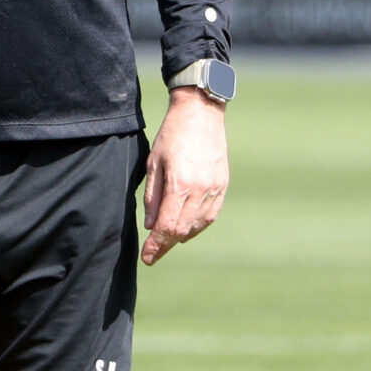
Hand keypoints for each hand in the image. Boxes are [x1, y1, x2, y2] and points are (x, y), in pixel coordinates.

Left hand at [142, 88, 228, 265]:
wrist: (201, 112)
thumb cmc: (172, 134)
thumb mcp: (154, 163)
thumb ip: (152, 196)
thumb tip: (150, 226)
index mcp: (180, 183)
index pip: (166, 226)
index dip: (156, 245)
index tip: (147, 258)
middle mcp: (200, 189)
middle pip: (182, 230)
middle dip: (166, 245)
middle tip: (154, 253)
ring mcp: (214, 188)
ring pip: (198, 225)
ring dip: (181, 236)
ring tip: (167, 240)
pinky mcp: (223, 184)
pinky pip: (210, 215)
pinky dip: (197, 225)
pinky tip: (187, 227)